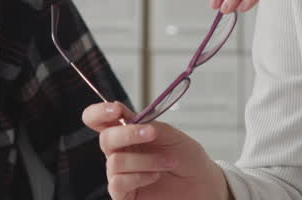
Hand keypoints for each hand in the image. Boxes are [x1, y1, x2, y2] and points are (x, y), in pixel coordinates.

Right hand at [82, 102, 228, 199]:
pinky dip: (139, 176)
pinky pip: (118, 183)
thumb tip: (126, 116)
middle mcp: (121, 152)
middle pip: (105, 139)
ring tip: (167, 162)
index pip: (99, 120)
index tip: (116, 110)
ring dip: (145, 160)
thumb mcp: (169, 134)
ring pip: (115, 161)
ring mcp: (121, 174)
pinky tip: (155, 176)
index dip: (99, 112)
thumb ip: (146, 123)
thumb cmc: (187, 158)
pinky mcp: (124, 195)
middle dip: (129, 134)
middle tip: (152, 133)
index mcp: (128, 133)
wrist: (202, 184)